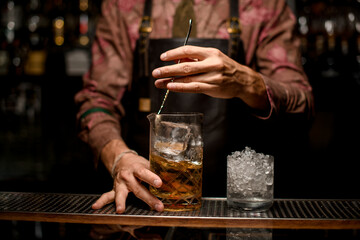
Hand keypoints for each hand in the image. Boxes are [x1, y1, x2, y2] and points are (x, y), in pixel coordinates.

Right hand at [92, 139, 163, 212]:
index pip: (145, 173)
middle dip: (148, 198)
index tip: (160, 184)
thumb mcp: (148, 164)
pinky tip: (95, 206)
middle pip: (138, 188)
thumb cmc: (139, 164)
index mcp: (137, 168)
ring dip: (120, 202)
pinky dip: (101, 201)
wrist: (123, 160)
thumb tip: (172, 178)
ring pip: (120, 193)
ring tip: (120, 210)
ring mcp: (120, 183)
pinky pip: (107, 195)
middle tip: (157, 206)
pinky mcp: (114, 189)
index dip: (152, 178)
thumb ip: (156, 172)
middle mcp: (127, 176)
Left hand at [152, 45, 268, 110]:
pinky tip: (170, 87)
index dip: (173, 53)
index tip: (162, 57)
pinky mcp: (212, 87)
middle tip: (156, 72)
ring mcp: (213, 76)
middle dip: (168, 69)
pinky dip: (180, 87)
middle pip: (185, 65)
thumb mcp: (212, 58)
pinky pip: (193, 87)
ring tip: (158, 82)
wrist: (243, 80)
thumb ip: (195, 58)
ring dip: (170, 80)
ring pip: (187, 78)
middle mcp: (212, 64)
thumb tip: (175, 59)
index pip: (188, 50)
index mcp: (211, 52)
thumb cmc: (224, 67)